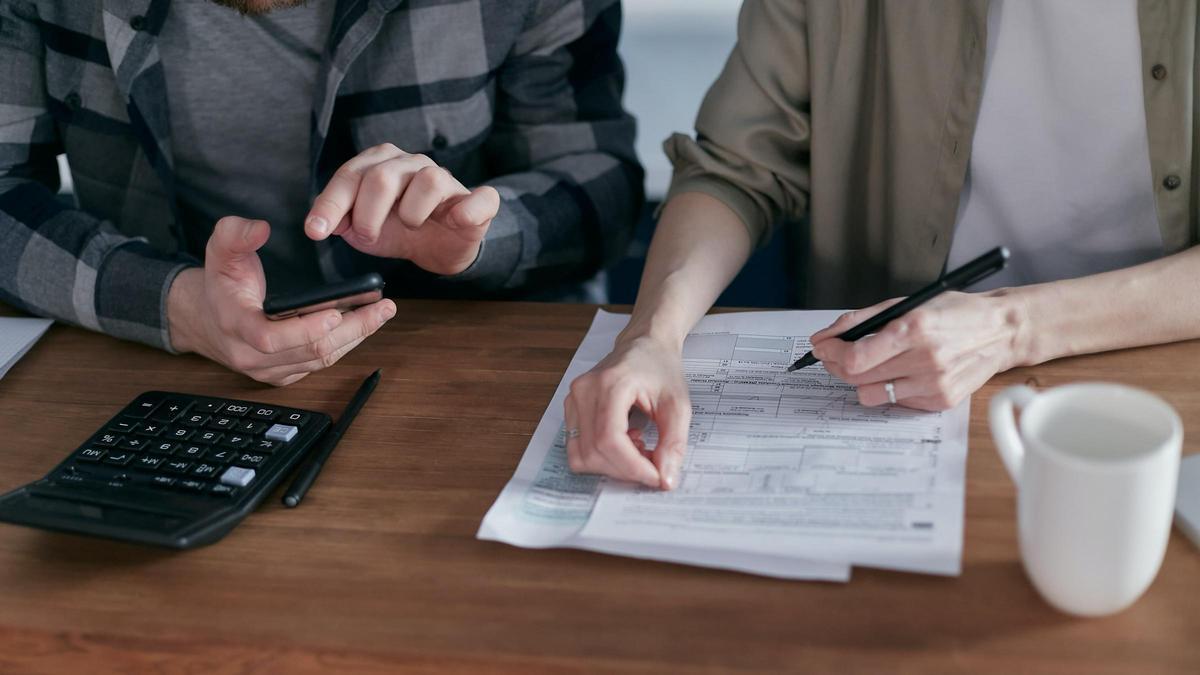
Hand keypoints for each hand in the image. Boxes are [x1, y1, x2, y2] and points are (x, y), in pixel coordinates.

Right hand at [167, 216, 395, 385]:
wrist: (206, 319)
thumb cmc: (220, 284)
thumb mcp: (219, 250)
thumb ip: (234, 234)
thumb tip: (260, 228)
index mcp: (236, 326)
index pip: (271, 338)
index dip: (305, 329)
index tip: (336, 313)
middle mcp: (252, 355)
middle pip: (309, 352)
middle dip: (351, 330)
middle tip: (382, 308)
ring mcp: (269, 370)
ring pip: (320, 361)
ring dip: (355, 337)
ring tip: (382, 313)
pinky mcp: (284, 375)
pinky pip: (319, 365)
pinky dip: (345, 345)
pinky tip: (364, 325)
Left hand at [303, 143, 499, 274]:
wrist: (439, 247)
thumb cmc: (399, 230)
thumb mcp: (362, 229)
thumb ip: (341, 220)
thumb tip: (324, 223)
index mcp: (381, 163)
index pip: (350, 175)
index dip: (331, 204)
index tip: (316, 231)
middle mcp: (413, 163)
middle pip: (382, 178)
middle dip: (368, 215)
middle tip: (368, 236)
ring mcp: (447, 179)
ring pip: (428, 181)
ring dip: (411, 214)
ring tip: (410, 226)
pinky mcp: (478, 201)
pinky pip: (480, 198)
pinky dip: (468, 210)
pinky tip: (455, 220)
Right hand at [564, 335, 691, 489]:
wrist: (644, 345)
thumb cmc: (660, 368)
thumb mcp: (678, 404)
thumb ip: (673, 443)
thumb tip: (665, 480)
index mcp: (610, 383)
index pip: (610, 440)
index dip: (632, 467)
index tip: (656, 477)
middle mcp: (584, 391)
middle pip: (594, 452)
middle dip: (626, 469)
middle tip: (652, 464)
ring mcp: (573, 399)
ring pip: (581, 456)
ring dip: (612, 466)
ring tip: (637, 448)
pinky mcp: (570, 409)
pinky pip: (577, 448)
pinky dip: (601, 457)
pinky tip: (624, 442)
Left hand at [810, 291, 1027, 410]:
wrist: (1000, 331)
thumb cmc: (952, 313)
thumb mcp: (906, 304)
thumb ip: (861, 320)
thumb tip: (824, 337)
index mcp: (914, 329)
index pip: (855, 358)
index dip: (830, 354)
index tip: (822, 347)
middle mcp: (925, 359)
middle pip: (857, 378)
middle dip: (837, 365)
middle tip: (835, 355)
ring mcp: (934, 384)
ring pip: (872, 395)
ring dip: (861, 380)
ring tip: (870, 364)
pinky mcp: (941, 401)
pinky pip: (896, 402)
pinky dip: (889, 387)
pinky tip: (901, 372)